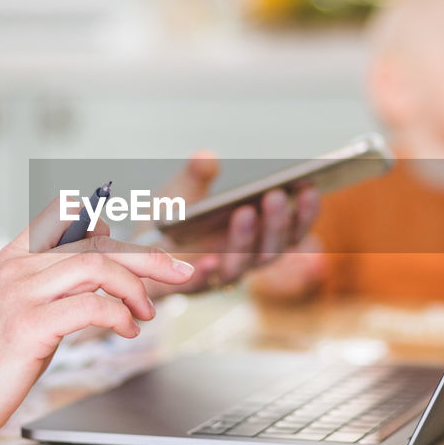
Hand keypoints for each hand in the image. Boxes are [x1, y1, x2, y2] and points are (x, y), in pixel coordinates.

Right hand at [0, 197, 194, 442]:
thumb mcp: (24, 304)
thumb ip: (57, 277)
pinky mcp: (28, 325)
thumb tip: (104, 251)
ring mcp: (20, 294)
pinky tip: (127, 330)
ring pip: (97, 267)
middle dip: (148, 257)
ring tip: (145, 313)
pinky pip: (91, 306)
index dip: (111, 223)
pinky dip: (120, 315)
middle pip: (96, 242)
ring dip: (136, 288)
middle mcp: (17, 267)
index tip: (141, 249)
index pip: (67, 213)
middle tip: (179, 273)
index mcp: (15, 255)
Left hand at [142, 153, 318, 296]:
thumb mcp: (182, 189)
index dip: (304, 212)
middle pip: (272, 249)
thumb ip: (196, 174)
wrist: (134, 251)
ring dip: (246, 241)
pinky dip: (206, 275)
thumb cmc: (171, 221)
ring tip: (244, 213)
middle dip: (277, 223)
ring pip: (242, 266)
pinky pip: (198, 286)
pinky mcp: (185, 287)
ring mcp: (216, 275)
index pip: (291, 230)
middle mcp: (243, 259)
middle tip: (276, 195)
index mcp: (254, 236)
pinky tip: (208, 261)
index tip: (309, 187)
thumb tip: (206, 157)